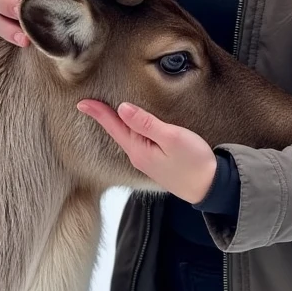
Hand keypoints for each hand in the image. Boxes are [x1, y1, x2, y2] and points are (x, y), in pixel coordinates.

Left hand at [78, 100, 216, 203]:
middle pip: (116, 132)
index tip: (81, 102)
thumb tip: (123, 109)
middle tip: (87, 104)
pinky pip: (136, 143)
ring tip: (103, 113)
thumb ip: (146, 123)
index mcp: (139, 150)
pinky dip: (128, 131)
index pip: (114, 126)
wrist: (210, 188)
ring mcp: (147, 161)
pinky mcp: (156, 163)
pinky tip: (129, 128)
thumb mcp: (172, 138)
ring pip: (125, 138)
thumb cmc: (194, 163)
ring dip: (114, 124)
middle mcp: (138, 157)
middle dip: (102, 117)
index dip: (98, 112)